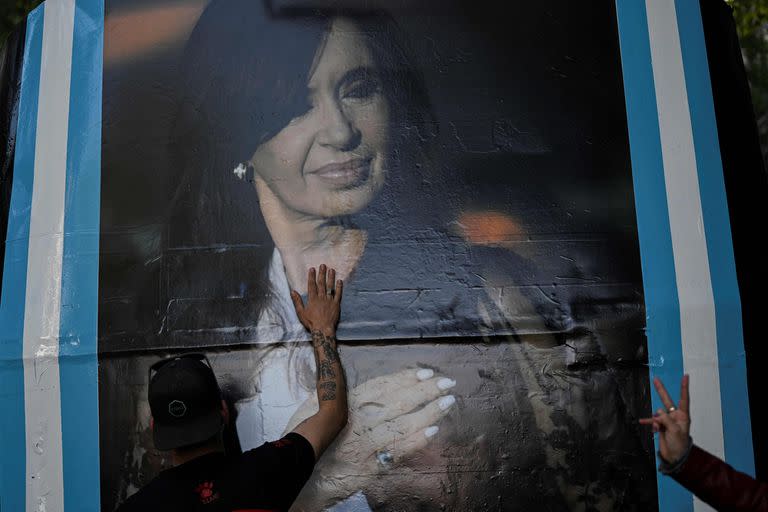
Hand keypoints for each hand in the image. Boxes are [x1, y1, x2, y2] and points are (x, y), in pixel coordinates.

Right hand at [285, 368, 456, 506]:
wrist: (291, 481)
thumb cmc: (298, 444)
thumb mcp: (307, 409)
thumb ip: (328, 390)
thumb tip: (340, 371)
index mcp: (342, 405)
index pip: (381, 386)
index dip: (405, 378)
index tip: (425, 372)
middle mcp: (355, 422)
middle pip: (398, 402)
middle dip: (426, 390)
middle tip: (447, 382)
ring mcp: (364, 446)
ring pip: (404, 424)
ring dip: (429, 411)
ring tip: (448, 401)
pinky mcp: (368, 469)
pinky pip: (398, 452)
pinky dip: (418, 439)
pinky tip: (434, 430)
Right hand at [290, 264, 342, 335]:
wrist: (323, 329)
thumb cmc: (311, 322)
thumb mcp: (301, 312)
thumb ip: (297, 301)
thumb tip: (293, 292)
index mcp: (313, 299)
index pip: (312, 285)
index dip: (312, 276)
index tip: (312, 269)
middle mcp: (321, 298)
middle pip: (321, 284)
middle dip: (322, 274)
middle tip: (323, 265)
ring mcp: (330, 301)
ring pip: (330, 287)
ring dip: (331, 278)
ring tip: (331, 270)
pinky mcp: (336, 305)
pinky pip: (338, 294)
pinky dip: (339, 287)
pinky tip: (340, 281)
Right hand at [639, 375, 690, 463]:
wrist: (674, 457)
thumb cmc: (679, 445)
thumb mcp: (675, 431)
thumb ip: (666, 419)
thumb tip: (658, 412)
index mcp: (683, 417)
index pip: (683, 399)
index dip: (684, 388)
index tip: (685, 376)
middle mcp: (675, 417)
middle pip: (667, 400)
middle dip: (661, 390)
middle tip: (656, 379)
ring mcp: (667, 421)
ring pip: (657, 414)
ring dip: (655, 419)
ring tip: (657, 428)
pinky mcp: (660, 426)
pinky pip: (652, 420)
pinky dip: (648, 421)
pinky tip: (643, 421)